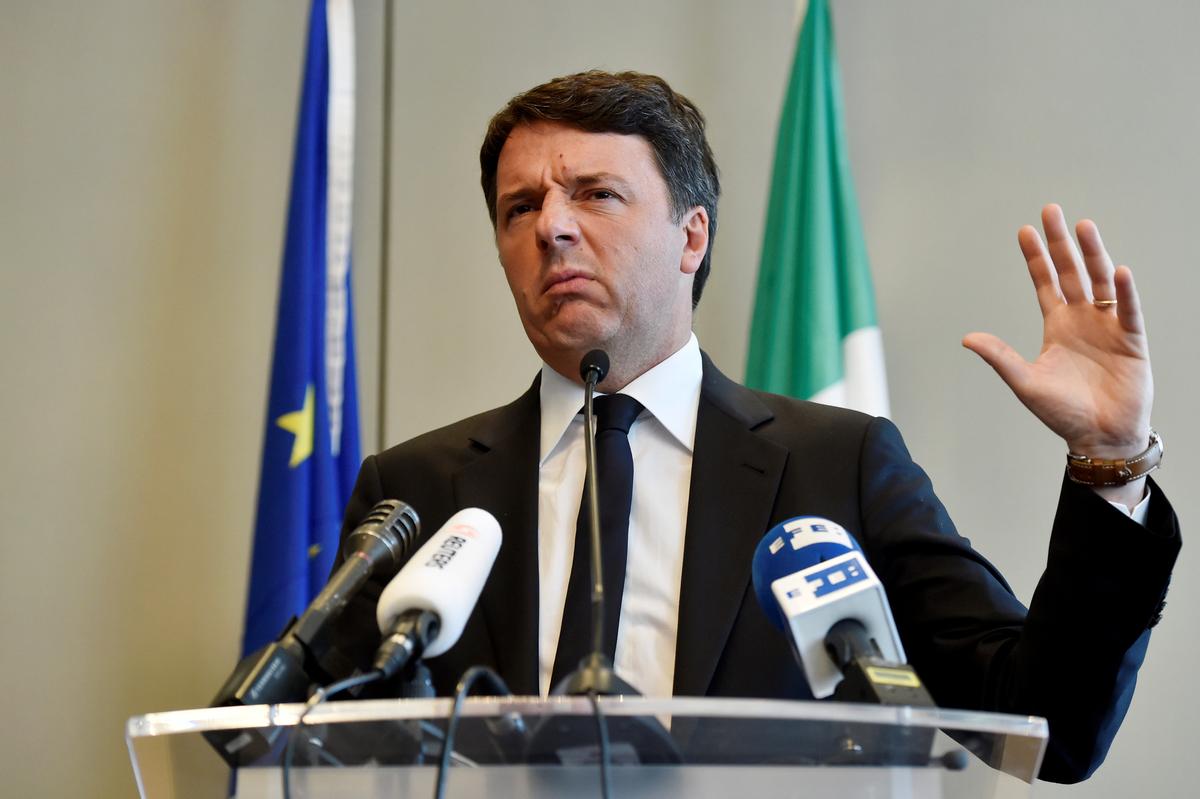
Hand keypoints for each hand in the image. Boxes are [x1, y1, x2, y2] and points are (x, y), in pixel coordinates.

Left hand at [962, 204, 1152, 504]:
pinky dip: (1125, 293)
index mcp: (1057, 326)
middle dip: (1061, 243)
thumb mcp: (1025, 382)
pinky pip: (1128, 312)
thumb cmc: (1063, 412)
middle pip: (1071, 272)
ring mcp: (1108, 327)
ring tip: (1083, 227)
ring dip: (1093, 255)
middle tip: (1051, 211)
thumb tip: (966, 337)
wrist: (1099, 437)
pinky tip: (1120, 273)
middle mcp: (1083, 320)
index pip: (1045, 283)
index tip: (1025, 230)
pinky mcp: (1131, 342)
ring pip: (1101, 282)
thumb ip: (1000, 357)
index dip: (1035, 258)